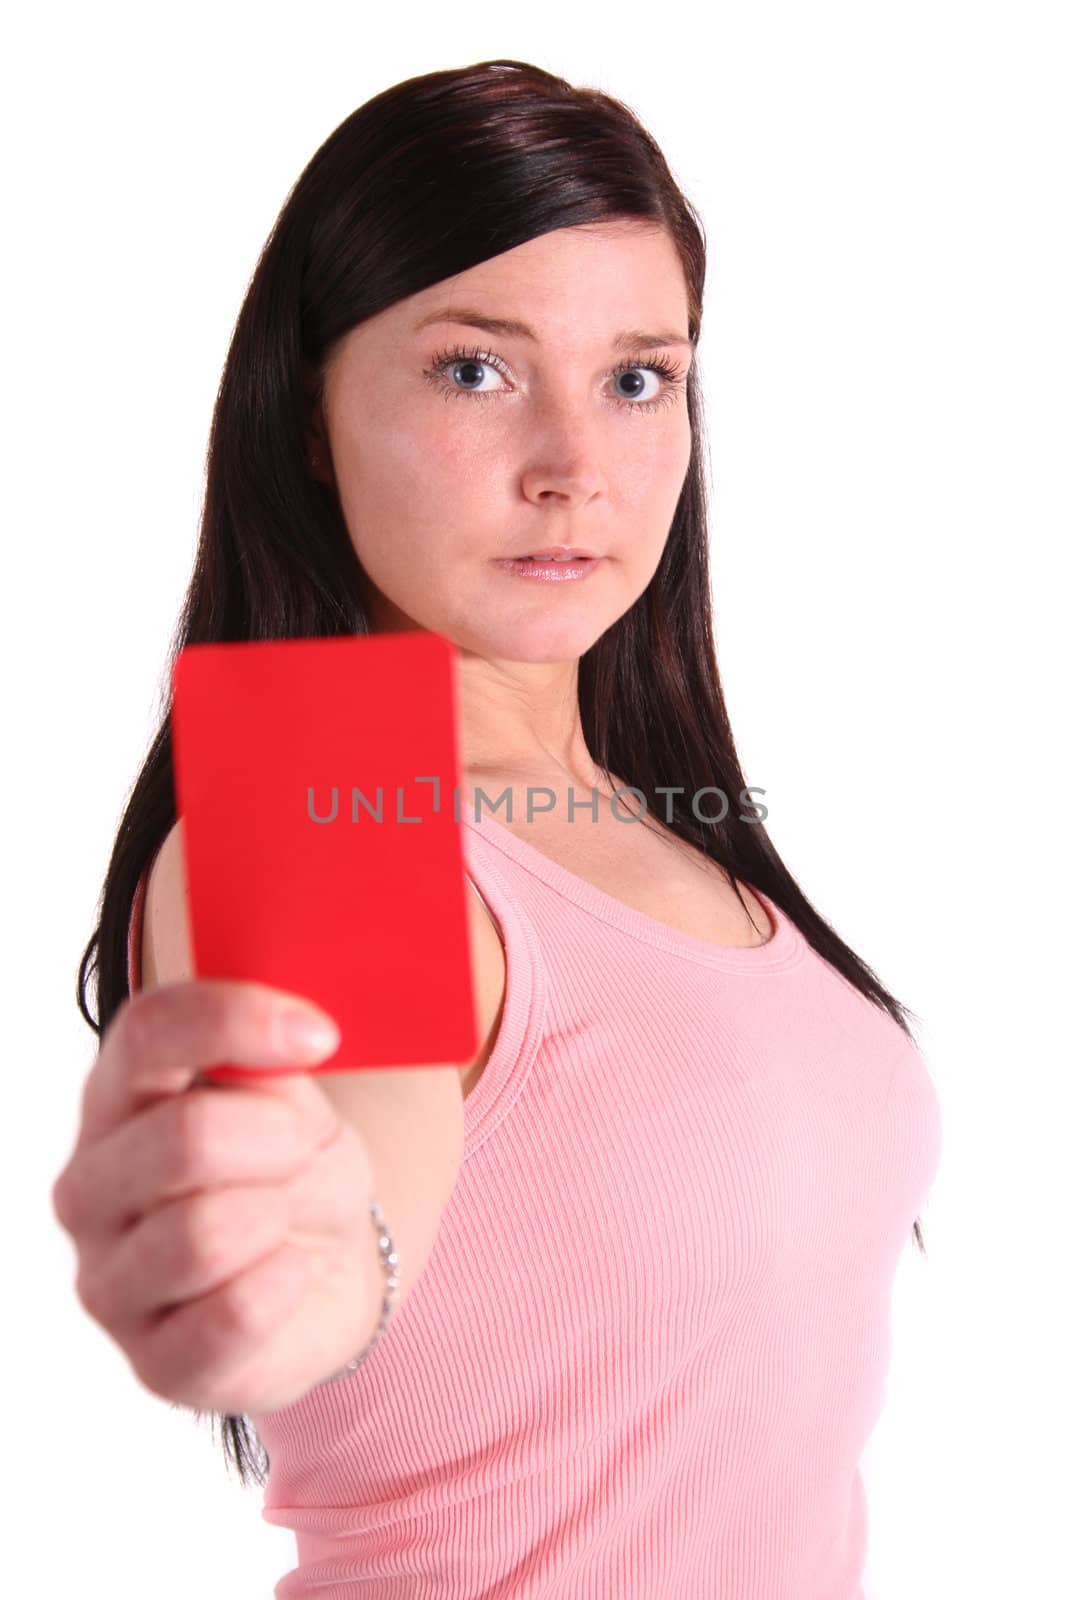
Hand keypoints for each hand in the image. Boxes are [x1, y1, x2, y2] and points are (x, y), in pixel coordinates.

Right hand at [52, 979, 381, 1413]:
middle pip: (184, 1137)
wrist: (325, 1267)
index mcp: (116, 1097)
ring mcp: (109, 1280)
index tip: (322, 1035)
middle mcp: (90, 1186)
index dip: (237, 1022)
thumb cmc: (292, 1167)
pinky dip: (286, 1285)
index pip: (147, 1033)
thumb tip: (287, 1035)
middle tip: (303, 1149)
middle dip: (279, 1140)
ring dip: (279, 1216)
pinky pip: (232, 1317)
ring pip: (205, 1233)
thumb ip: (269, 1063)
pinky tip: (288, 1272)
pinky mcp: (152, 1362)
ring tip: (285, 1217)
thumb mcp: (291, 1095)